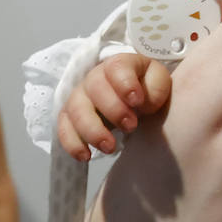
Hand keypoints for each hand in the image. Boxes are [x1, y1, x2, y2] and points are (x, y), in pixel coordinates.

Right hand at [57, 53, 171, 159]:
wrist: (131, 96)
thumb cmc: (144, 87)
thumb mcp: (158, 82)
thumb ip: (155, 88)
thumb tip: (141, 103)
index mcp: (119, 65)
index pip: (117, 67)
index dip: (125, 84)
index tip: (137, 101)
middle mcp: (95, 78)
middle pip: (95, 88)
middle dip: (113, 110)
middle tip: (131, 126)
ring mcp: (80, 96)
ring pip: (76, 110)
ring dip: (92, 131)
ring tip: (110, 147)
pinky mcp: (70, 116)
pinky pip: (64, 128)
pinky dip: (72, 143)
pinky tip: (85, 156)